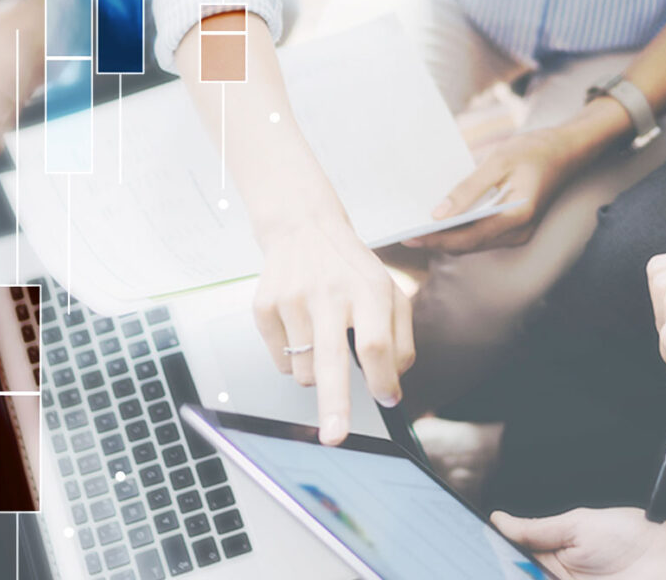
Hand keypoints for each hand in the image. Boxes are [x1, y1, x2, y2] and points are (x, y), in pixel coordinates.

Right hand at [250, 214, 414, 443]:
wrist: (303, 228)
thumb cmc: (351, 268)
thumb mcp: (388, 292)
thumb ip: (400, 338)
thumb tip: (392, 385)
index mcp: (367, 289)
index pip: (376, 343)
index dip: (382, 378)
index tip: (388, 399)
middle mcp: (329, 293)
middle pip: (332, 359)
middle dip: (334, 404)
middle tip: (335, 436)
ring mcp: (292, 299)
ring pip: (305, 371)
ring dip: (318, 374)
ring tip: (322, 339)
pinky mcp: (264, 306)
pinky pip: (281, 362)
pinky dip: (294, 360)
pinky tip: (301, 328)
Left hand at [407, 127, 579, 253]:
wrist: (566, 151)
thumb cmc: (533, 151)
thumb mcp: (498, 162)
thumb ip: (468, 189)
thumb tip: (438, 214)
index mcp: (516, 217)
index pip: (467, 238)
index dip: (436, 239)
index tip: (409, 236)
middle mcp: (518, 233)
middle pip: (468, 246)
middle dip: (437, 241)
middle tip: (406, 232)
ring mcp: (518, 234)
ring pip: (474, 244)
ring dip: (448, 237)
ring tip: (419, 226)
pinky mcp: (515, 229)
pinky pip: (482, 235)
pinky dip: (462, 230)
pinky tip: (445, 219)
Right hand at [492, 509, 665, 579]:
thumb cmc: (633, 538)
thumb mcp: (579, 526)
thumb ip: (537, 528)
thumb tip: (500, 520)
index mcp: (550, 554)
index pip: (510, 560)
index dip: (496, 560)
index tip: (484, 559)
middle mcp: (555, 578)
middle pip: (519, 576)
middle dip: (508, 572)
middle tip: (511, 569)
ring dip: (523, 578)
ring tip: (532, 574)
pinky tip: (538, 579)